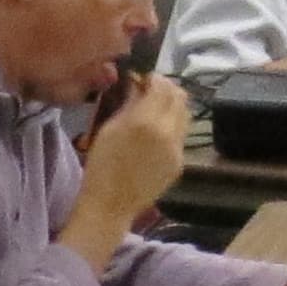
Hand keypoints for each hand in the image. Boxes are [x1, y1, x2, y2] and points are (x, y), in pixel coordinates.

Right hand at [77, 73, 188, 214]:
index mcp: (145, 120)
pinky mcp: (180, 162)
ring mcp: (177, 148)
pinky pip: (181, 136)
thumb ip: (128, 104)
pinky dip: (171, 129)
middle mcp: (167, 131)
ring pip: (185, 115)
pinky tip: (155, 138)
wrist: (110, 206)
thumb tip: (138, 86)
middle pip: (180, 96)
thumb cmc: (100, 167)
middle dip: (168, 90)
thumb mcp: (108, 130)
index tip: (145, 80)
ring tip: (156, 113)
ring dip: (173, 108)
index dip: (155, 79)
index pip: (162, 86)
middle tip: (153, 93)